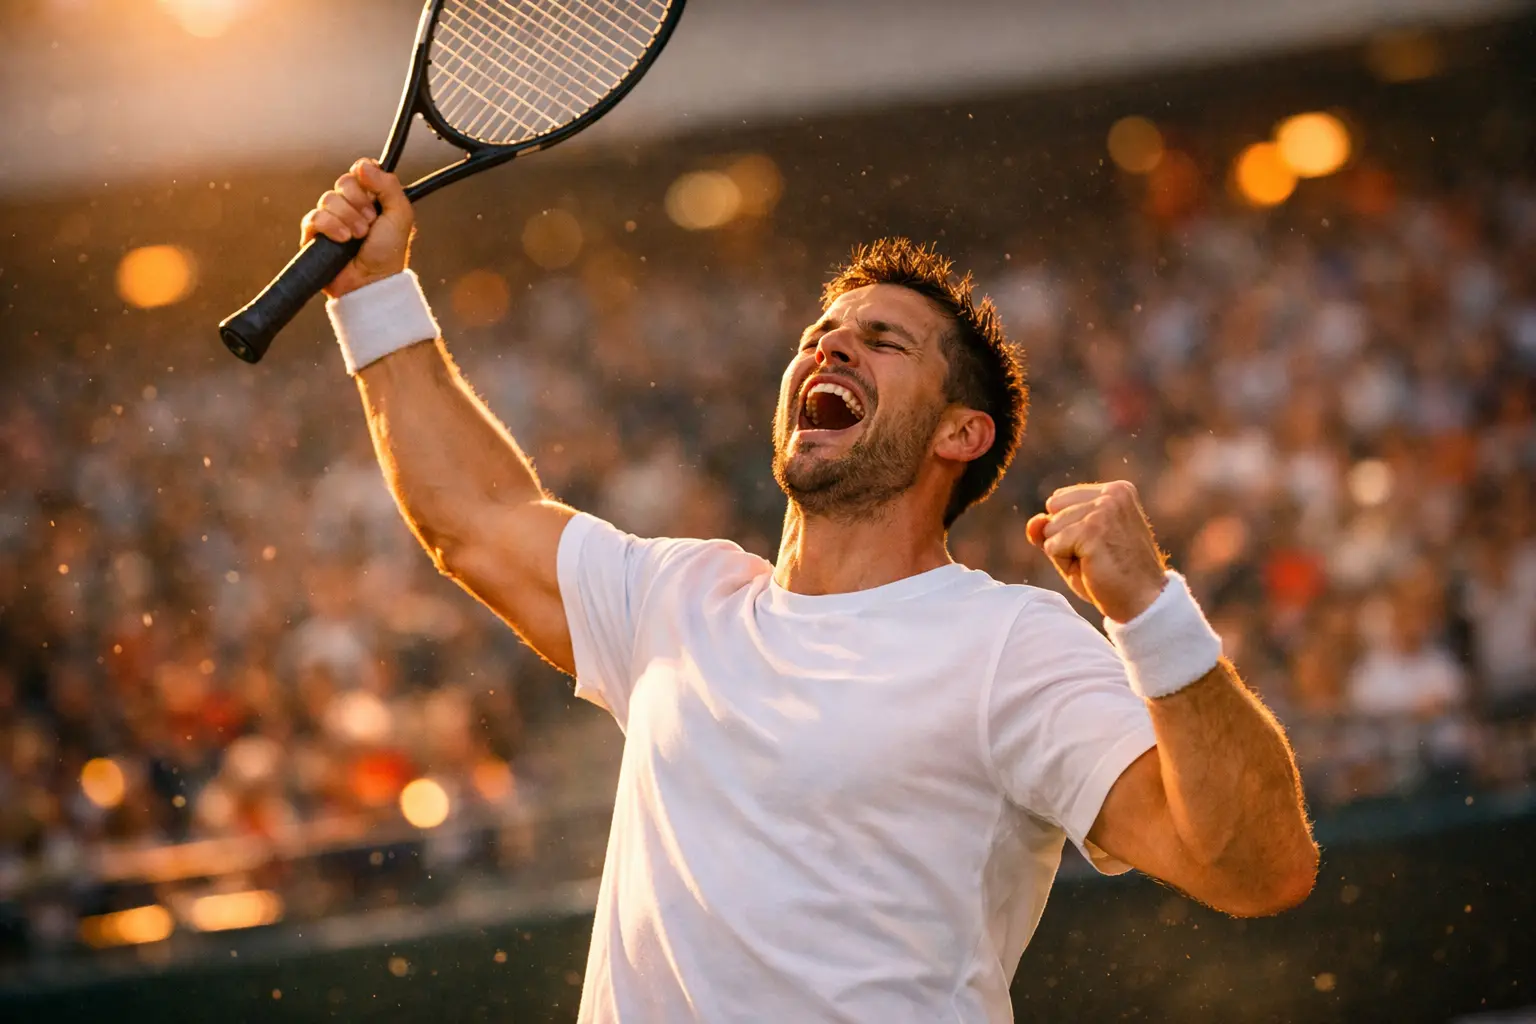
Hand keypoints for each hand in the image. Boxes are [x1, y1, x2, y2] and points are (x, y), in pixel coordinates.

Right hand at [300, 158, 414, 297]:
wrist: (372, 281)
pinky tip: (343, 240)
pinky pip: (314, 217)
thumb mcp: (400, 215)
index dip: (365, 178)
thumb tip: (363, 165)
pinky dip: (330, 227)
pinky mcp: (314, 233)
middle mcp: (349, 204)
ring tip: (358, 237)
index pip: (360, 170)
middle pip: (343, 182)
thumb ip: (389, 186)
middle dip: (359, 203)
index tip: (374, 195)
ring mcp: (330, 218)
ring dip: (347, 218)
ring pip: (328, 199)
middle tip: (370, 223)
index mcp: (370, 197)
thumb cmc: (389, 252)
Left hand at [1026, 480, 1167, 622]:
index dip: (1067, 528)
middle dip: (1064, 537)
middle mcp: (1113, 493)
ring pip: (1051, 527)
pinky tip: (1093, 567)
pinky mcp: (1094, 529)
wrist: (1142, 603)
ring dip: (1066, 552)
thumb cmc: (1111, 575)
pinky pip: (1053, 546)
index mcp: (1115, 490)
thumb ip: (1049, 528)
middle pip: (1053, 509)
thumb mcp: (1074, 546)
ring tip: (1097, 562)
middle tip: (1097, 556)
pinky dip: (1065, 563)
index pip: (1058, 500)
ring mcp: (1104, 509)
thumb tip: (1034, 521)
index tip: (1099, 544)